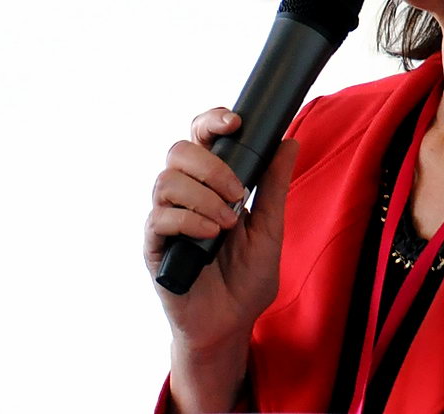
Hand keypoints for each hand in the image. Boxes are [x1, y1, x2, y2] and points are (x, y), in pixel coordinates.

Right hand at [144, 109, 298, 391]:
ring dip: (204, 196)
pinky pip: (159, 217)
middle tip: (239, 192)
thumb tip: (289, 141)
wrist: (230, 324)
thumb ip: (274, 186)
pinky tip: (212, 236)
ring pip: (166, 181)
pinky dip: (190, 220)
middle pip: (178, 151)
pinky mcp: (154, 246)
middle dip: (212, 164)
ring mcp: (166, 219)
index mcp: (212, 184)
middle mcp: (184, 196)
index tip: (235, 123)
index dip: (211, 121)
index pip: (200, 138)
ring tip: (229, 222)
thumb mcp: (270, 228)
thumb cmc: (247, 279)